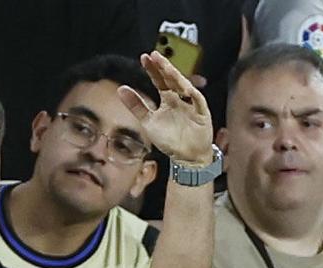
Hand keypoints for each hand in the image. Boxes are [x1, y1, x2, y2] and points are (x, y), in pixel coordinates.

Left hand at [119, 50, 213, 165]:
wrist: (186, 157)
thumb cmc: (169, 139)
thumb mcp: (148, 122)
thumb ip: (136, 106)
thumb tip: (121, 89)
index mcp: (167, 100)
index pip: (159, 80)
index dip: (153, 70)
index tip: (144, 57)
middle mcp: (179, 99)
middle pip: (171, 79)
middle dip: (163, 67)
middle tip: (154, 55)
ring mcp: (191, 104)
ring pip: (184, 85)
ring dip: (175, 76)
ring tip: (165, 67)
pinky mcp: (201, 112)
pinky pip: (197, 100)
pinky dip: (191, 94)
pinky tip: (183, 87)